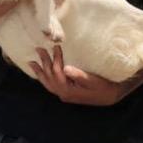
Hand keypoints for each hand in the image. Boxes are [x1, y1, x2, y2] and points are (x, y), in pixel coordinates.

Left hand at [28, 46, 142, 105]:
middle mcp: (63, 94)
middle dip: (44, 63)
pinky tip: (42, 73)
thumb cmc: (103, 87)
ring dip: (40, 72)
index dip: (55, 59)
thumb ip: (78, 75)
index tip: (56, 47)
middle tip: (39, 49)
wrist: (111, 96)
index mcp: (68, 91)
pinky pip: (52, 85)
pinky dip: (45, 78)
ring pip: (48, 83)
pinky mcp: (67, 92)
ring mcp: (64, 94)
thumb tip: (65, 68)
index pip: (57, 73)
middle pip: (49, 77)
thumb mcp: (92, 80)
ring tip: (32, 62)